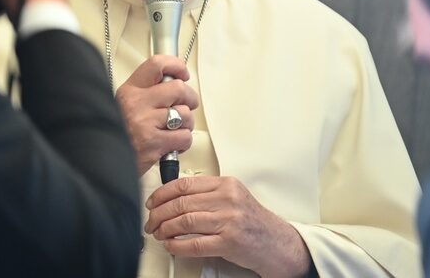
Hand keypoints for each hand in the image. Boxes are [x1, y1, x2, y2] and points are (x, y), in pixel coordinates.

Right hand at [115, 55, 198, 174]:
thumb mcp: (122, 106)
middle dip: (190, 98)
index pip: (156, 64)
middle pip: (178, 88)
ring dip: (187, 124)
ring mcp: (145, 123)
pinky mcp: (154, 144)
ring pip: (185, 114)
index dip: (176, 66)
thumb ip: (145, 94)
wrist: (102, 162)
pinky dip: (183, 142)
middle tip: (187, 105)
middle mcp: (137, 104)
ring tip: (176, 129)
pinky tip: (172, 144)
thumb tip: (172, 86)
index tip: (182, 73)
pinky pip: (184, 137)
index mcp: (129, 91)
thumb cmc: (116, 136)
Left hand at [144, 176, 311, 277]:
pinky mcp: (229, 242)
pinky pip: (194, 244)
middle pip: (181, 203)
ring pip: (184, 222)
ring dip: (165, 229)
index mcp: (226, 184)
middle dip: (159, 214)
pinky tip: (171, 246)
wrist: (277, 243)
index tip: (152, 202)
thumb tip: (172, 198)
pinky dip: (177, 245)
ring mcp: (229, 220)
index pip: (185, 184)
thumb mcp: (233, 197)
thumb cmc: (253, 222)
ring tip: (159, 234)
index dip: (162, 194)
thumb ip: (207, 194)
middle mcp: (228, 199)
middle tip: (151, 222)